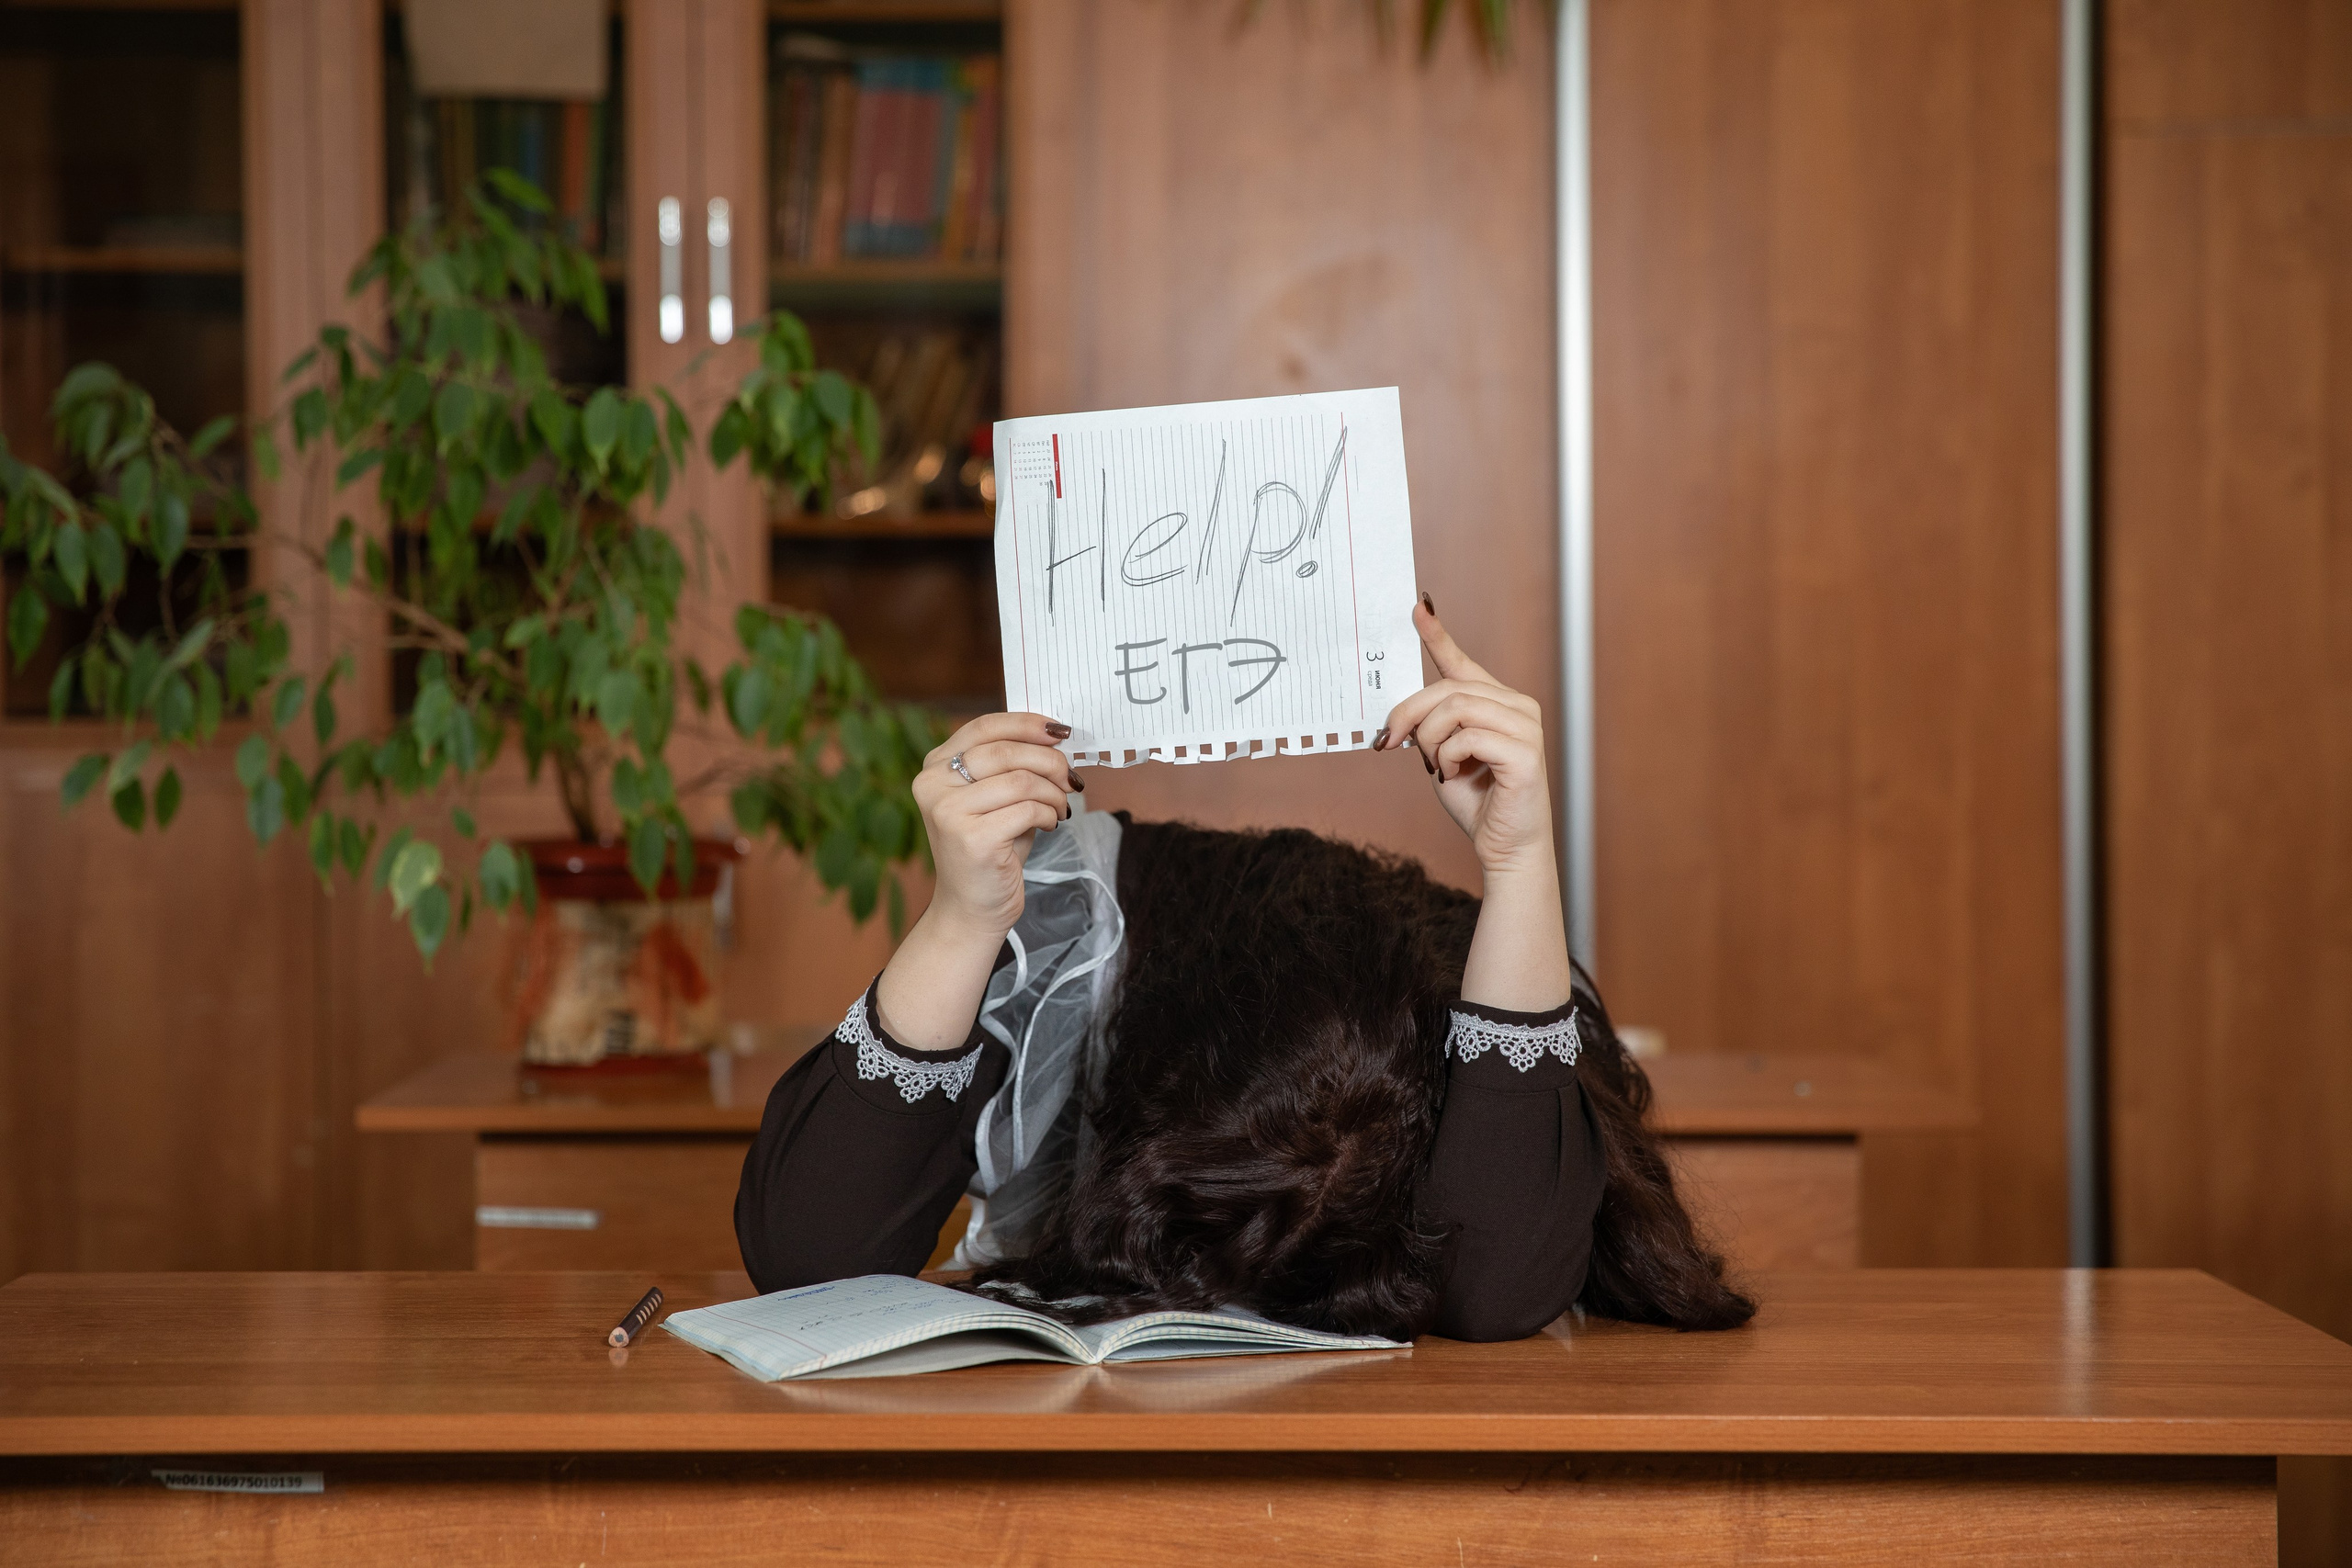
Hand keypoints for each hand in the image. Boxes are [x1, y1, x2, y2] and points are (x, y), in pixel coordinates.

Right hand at [911, 711, 1079, 939]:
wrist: (972, 907)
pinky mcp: (971, 838)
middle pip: (1005, 751)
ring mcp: (948, 812)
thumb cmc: (991, 848)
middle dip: (1050, 761)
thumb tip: (1055, 737)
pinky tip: (1049, 824)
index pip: (984, 727)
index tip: (1059, 731)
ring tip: (1059, 808)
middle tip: (1071, 779)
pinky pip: (1027, 809)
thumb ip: (1012, 764)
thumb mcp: (996, 797)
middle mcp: (933, 785)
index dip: (1026, 724)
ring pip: (1020, 780)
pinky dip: (1048, 814)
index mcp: (935, 767)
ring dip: (1053, 792)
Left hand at [1376, 597, 1554, 875]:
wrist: (1504, 847)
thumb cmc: (1476, 801)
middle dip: (1409, 712)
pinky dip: (1447, 757)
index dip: (1439, 635)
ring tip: (1434, 765)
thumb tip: (1401, 709)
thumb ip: (1430, 726)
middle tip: (1390, 739)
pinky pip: (1469, 736)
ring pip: (1456, 708)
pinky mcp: (1527, 753)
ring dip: (1429, 739)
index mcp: (1497, 703)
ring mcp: (1526, 728)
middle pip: (1449, 688)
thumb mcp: (1441, 755)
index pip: (1463, 663)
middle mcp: (1518, 707)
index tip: (1418, 608)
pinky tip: (1452, 775)